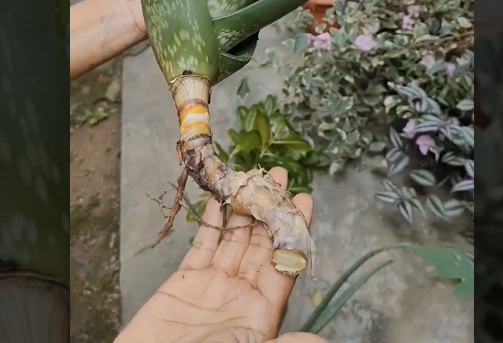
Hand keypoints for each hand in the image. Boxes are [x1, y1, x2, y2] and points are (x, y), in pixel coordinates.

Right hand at [115, 168, 325, 342]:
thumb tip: (318, 341)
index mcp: (262, 313)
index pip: (286, 264)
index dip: (294, 232)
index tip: (303, 200)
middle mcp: (241, 296)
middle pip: (261, 246)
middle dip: (271, 210)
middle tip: (277, 175)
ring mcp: (213, 287)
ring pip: (233, 240)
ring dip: (243, 209)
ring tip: (252, 176)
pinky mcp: (184, 283)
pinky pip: (202, 246)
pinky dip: (210, 222)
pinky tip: (219, 200)